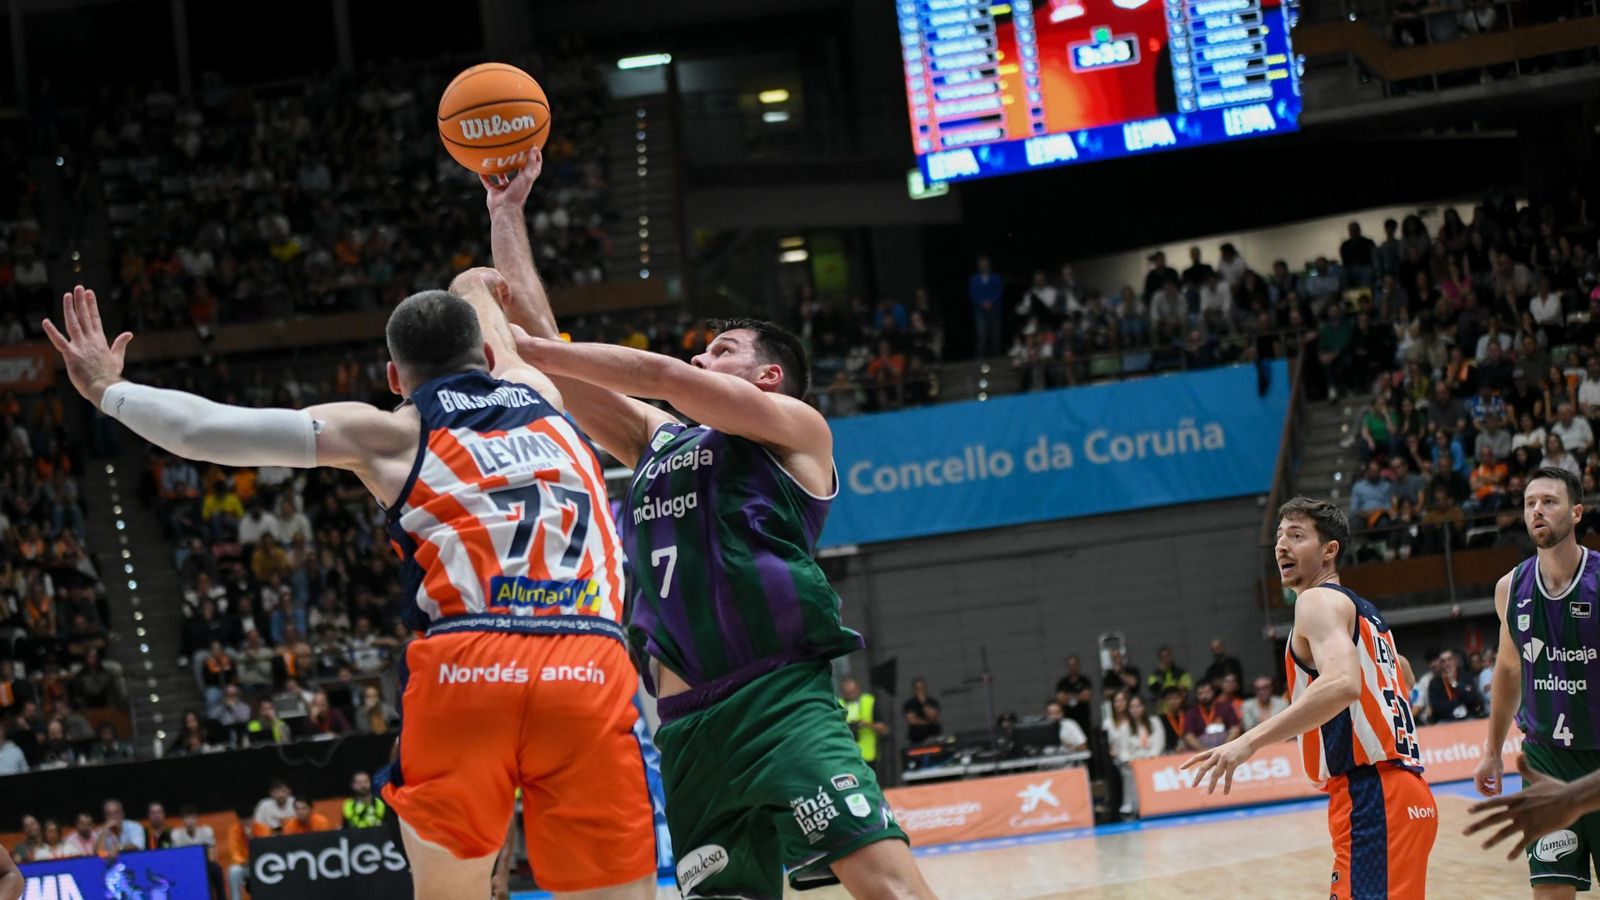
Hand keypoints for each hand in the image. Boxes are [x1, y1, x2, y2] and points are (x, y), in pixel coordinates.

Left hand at [42, 285, 131, 408]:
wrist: (105, 388)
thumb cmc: (110, 376)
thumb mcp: (117, 358)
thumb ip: (120, 344)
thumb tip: (129, 333)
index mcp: (100, 341)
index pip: (95, 318)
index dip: (91, 305)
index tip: (89, 293)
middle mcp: (90, 340)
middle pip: (84, 317)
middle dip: (81, 301)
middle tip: (78, 287)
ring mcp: (80, 347)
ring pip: (73, 324)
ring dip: (70, 309)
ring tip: (67, 295)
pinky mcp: (71, 355)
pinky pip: (59, 342)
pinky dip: (52, 332)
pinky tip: (45, 322)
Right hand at [482, 149, 542, 214]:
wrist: (504, 209)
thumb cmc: (517, 193)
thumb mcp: (526, 176)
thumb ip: (530, 163)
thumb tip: (534, 149)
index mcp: (526, 181)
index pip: (533, 169)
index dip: (535, 159)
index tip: (535, 148)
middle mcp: (516, 185)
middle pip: (517, 172)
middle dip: (516, 162)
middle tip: (513, 150)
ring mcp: (504, 188)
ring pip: (502, 176)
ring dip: (499, 169)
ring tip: (496, 157)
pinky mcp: (494, 191)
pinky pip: (487, 181)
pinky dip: (484, 176)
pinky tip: (480, 168)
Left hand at [1180, 736, 1254, 794]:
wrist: (1248, 742)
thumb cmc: (1236, 748)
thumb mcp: (1225, 755)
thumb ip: (1220, 765)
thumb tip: (1218, 776)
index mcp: (1213, 751)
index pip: (1197, 757)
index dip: (1189, 762)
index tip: (1181, 768)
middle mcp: (1216, 754)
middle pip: (1203, 767)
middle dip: (1198, 777)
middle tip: (1192, 785)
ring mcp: (1224, 758)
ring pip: (1215, 774)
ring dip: (1212, 784)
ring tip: (1209, 793)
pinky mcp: (1232, 763)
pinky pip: (1228, 777)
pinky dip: (1226, 786)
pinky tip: (1225, 792)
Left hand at [1466, 755, 1578, 859]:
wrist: (1571, 800)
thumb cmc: (1556, 788)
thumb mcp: (1537, 777)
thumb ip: (1525, 768)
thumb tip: (1520, 753)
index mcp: (1516, 798)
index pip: (1493, 803)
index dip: (1480, 807)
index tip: (1468, 812)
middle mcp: (1517, 810)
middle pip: (1493, 819)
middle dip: (1478, 826)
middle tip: (1464, 832)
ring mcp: (1526, 821)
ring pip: (1505, 832)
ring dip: (1492, 840)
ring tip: (1483, 846)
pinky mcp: (1536, 831)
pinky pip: (1523, 843)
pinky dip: (1515, 851)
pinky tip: (1508, 857)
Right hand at [1474, 750, 1503, 796]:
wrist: (1493, 752)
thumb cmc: (1495, 762)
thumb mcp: (1498, 775)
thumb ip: (1498, 784)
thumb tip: (1499, 793)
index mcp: (1478, 776)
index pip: (1479, 789)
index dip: (1486, 793)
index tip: (1494, 794)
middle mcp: (1477, 775)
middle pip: (1480, 787)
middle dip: (1488, 791)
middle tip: (1497, 793)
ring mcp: (1479, 772)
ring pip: (1482, 784)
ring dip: (1489, 787)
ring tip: (1497, 788)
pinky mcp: (1482, 771)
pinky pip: (1484, 780)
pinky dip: (1490, 782)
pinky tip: (1496, 780)